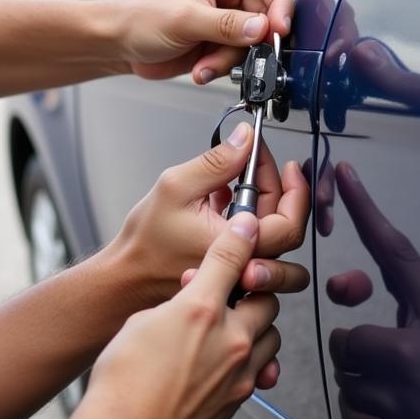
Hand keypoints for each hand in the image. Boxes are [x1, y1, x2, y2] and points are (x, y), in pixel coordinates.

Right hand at [81, 213, 280, 418]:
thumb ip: (179, 300)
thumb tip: (193, 294)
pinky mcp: (234, 407)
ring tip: (229, 328)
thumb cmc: (123, 382)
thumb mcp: (142, 320)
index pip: (232, 259)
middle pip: (266, 302)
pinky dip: (249, 364)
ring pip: (271, 340)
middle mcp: (230, 343)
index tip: (246, 226)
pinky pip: (258, 375)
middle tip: (231, 291)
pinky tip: (222, 365)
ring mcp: (237, 380)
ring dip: (257, 328)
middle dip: (254, 291)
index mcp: (202, 312)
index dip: (241, 236)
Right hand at [112, 122, 310, 307]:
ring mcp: (241, 274)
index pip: (289, 222)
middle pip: (287, 228)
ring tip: (244, 186)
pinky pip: (256, 245)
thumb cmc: (145, 242)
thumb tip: (245, 139)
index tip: (284, 163)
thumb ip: (217, 162)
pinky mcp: (232, 273)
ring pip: (274, 237)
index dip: (293, 188)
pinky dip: (249, 218)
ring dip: (266, 207)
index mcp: (237, 249)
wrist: (126, 279)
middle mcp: (245, 267)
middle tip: (260, 165)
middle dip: (279, 189)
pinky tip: (224, 201)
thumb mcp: (177, 188)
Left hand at [115, 0, 291, 83]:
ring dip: (231, 58)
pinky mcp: (221, 39)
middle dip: (252, 40)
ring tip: (205, 64)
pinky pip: (239, 56)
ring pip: (254, 40)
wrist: (118, 44)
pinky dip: (222, 66)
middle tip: (243, 54)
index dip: (279, 2)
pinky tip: (201, 67)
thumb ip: (227, 25)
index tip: (279, 28)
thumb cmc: (139, 17)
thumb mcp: (185, 18)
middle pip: (266, 13)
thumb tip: (262, 29)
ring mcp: (226, 15)